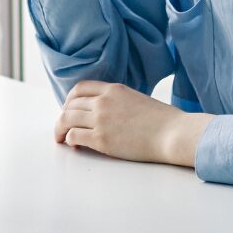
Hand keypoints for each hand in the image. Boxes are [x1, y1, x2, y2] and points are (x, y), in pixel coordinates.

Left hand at [54, 80, 211, 166]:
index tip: (69, 108)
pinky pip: (74, 135)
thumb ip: (117, 101)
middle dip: (63, 116)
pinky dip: (69, 139)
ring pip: (67, 119)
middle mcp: (103, 102)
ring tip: (61, 137)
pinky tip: (74, 144)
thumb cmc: (162, 120)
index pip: (80, 88)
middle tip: (62, 126)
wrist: (172, 133)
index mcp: (112, 89)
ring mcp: (100, 120)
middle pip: (70, 105)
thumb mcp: (135, 99)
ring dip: (60, 129)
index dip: (70, 99)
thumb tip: (106, 111)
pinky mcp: (101, 139)